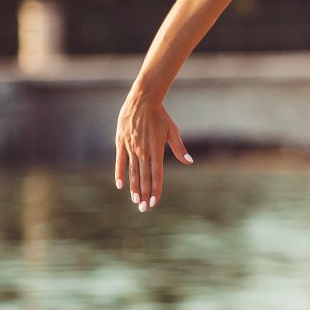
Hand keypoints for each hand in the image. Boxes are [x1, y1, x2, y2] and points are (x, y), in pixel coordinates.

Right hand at [115, 89, 190, 212]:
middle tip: (144, 209)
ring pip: (133, 172)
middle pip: (144, 177)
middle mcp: (143, 152)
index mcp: (156, 150)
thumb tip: (189, 161)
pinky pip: (120, 161)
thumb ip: (179, 149)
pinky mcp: (121, 142)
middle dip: (145, 194)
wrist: (143, 100)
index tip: (155, 202)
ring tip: (135, 201)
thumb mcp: (173, 131)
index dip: (156, 190)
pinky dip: (120, 173)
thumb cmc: (160, 116)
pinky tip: (120, 185)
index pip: (157, 175)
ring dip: (134, 188)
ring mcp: (131, 147)